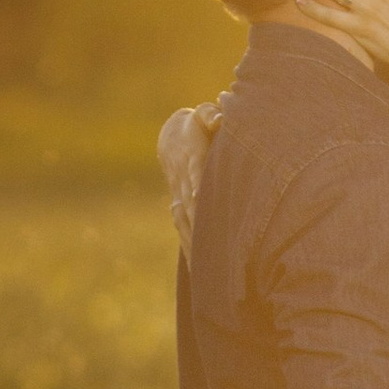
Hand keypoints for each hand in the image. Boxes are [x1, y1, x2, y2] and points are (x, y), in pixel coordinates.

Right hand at [156, 96, 222, 254]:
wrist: (171, 139)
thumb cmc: (195, 125)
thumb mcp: (201, 115)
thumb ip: (209, 115)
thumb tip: (217, 117)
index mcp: (192, 160)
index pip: (196, 175)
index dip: (199, 187)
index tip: (199, 198)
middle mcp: (183, 183)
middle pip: (190, 206)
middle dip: (198, 225)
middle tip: (209, 245)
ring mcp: (180, 198)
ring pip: (187, 224)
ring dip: (195, 244)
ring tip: (207, 268)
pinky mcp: (180, 209)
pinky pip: (185, 232)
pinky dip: (192, 251)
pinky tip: (201, 273)